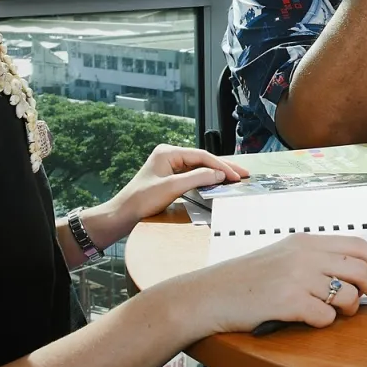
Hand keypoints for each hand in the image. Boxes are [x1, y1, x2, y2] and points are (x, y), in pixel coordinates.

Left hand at [104, 145, 249, 238]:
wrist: (123, 214)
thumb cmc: (141, 200)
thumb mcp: (172, 187)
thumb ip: (197, 178)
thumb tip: (219, 174)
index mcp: (168, 152)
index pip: (201, 156)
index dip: (221, 166)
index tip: (236, 175)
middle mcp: (169, 156)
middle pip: (202, 160)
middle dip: (223, 167)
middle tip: (244, 174)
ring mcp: (170, 167)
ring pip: (200, 168)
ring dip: (217, 173)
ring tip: (236, 177)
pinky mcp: (170, 178)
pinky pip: (193, 176)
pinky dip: (207, 179)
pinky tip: (218, 183)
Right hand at [187, 234, 366, 334]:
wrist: (209, 295)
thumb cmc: (244, 280)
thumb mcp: (281, 256)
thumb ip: (314, 260)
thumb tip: (354, 273)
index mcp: (305, 241)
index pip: (357, 245)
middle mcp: (304, 255)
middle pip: (361, 269)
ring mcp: (297, 277)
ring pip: (346, 295)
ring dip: (349, 309)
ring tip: (336, 313)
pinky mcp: (288, 301)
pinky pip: (325, 316)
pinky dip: (323, 322)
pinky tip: (308, 319)